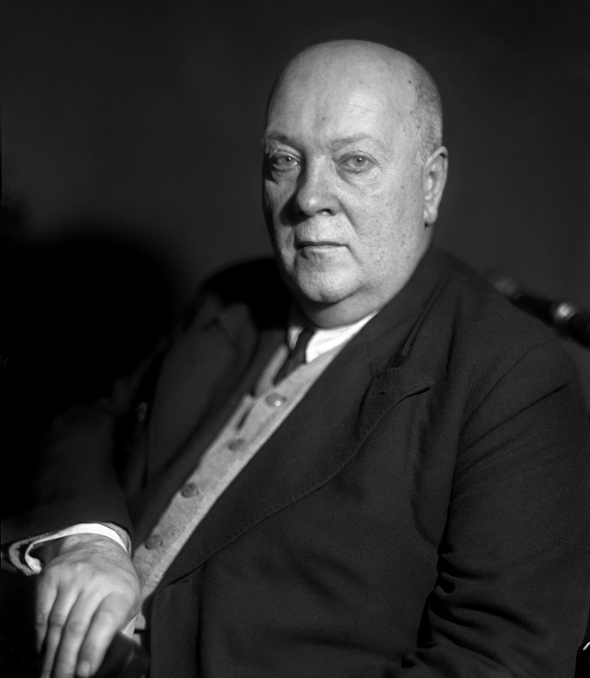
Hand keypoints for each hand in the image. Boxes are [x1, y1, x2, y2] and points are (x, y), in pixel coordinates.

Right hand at [33, 533, 140, 677]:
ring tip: (50, 674)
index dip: (94, 648)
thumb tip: (120, 664)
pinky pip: (42, 613)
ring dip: (51, 654)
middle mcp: (96, 580)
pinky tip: (43, 651)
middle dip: (67, 660)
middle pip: (77, 626)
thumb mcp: (130, 603)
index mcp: (121, 590)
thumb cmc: (117, 583)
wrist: (98, 546)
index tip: (84, 673)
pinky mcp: (51, 576)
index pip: (106, 620)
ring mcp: (72, 576)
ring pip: (57, 623)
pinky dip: (41, 636)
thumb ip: (124, 631)